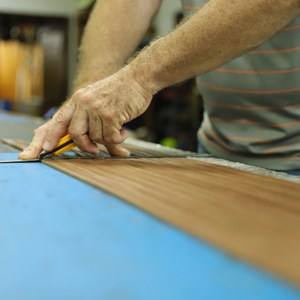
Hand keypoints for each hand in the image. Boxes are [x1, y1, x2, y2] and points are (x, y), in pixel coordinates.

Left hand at [19, 68, 152, 158]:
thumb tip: (86, 140)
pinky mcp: (111, 115)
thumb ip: (88, 116)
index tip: (46, 149)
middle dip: (84, 146)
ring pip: (96, 138)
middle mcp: (84, 102)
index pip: (59, 119)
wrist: (138, 78)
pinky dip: (119, 139)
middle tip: (94, 150)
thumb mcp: (97, 98)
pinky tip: (124, 131)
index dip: (51, 136)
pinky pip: (111, 138)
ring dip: (109, 140)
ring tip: (118, 131)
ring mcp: (97, 108)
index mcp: (78, 98)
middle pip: (75, 133)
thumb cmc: (120, 90)